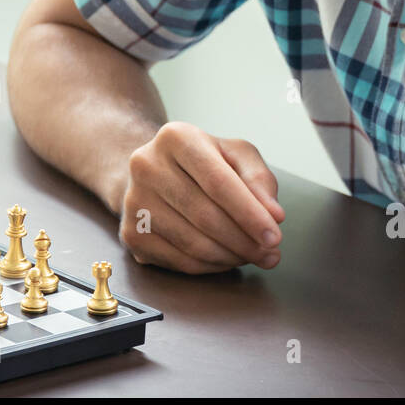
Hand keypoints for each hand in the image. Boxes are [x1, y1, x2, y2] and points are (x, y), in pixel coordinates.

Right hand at [119, 122, 284, 273]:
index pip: (218, 182)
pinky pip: (179, 261)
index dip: (250, 213)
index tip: (274, 235)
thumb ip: (259, 179)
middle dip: (244, 241)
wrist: (152, 174)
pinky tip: (225, 259)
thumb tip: (273, 215)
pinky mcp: (130, 234)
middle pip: (205, 216)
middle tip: (270, 254)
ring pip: (193, 243)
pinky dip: (210, 267)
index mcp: (176, 137)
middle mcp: (146, 166)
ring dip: (230, 257)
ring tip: (251, 256)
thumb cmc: (202, 163)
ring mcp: (134, 201)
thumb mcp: (235, 155)